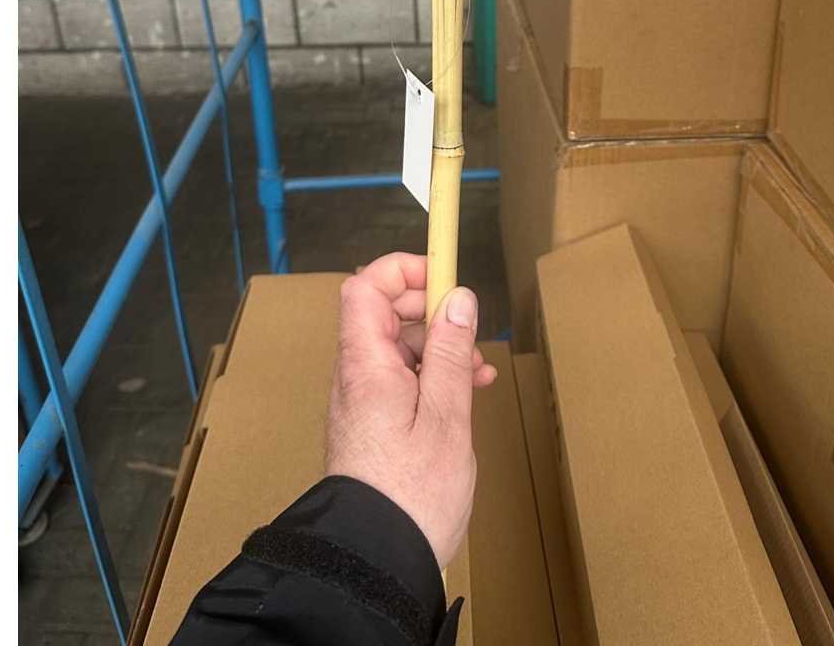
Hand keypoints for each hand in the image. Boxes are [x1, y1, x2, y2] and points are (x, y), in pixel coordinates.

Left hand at [325, 253, 496, 568]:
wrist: (374, 561)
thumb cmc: (412, 495)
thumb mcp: (447, 417)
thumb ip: (452, 354)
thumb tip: (457, 298)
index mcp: (366, 366)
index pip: (366, 288)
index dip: (403, 271)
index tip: (446, 278)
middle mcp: (355, 378)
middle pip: (382, 314)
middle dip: (429, 310)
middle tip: (468, 328)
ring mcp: (361, 402)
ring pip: (396, 349)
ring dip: (438, 348)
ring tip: (478, 371)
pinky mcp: (372, 426)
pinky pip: (399, 381)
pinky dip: (431, 377)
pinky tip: (464, 394)